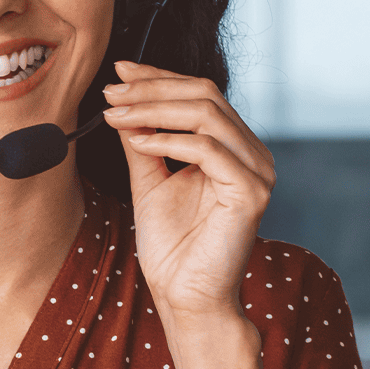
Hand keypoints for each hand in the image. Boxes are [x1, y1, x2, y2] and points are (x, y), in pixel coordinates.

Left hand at [101, 61, 275, 323]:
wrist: (186, 297)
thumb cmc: (172, 247)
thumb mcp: (149, 180)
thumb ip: (142, 139)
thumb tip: (121, 99)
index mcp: (234, 147)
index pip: (200, 94)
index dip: (159, 78)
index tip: (118, 71)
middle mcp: (253, 153)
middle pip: (205, 95)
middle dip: (152, 89)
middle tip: (111, 91)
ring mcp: (258, 171)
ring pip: (207, 115)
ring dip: (154, 110)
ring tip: (116, 114)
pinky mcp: (251, 192)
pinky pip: (209, 150)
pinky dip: (169, 141)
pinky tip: (137, 142)